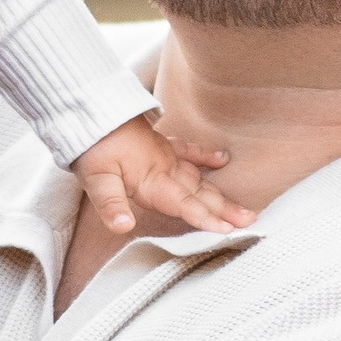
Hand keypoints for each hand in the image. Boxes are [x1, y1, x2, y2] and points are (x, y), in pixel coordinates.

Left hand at [74, 112, 253, 241]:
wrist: (90, 110)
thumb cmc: (93, 146)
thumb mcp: (95, 178)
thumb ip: (111, 204)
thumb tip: (123, 227)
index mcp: (152, 179)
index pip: (182, 203)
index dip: (204, 218)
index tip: (226, 230)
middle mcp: (165, 168)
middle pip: (199, 194)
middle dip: (224, 210)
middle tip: (250, 222)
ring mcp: (166, 155)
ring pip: (200, 178)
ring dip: (221, 194)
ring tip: (244, 209)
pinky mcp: (161, 144)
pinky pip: (189, 151)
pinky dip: (206, 156)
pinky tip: (223, 158)